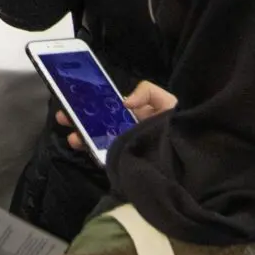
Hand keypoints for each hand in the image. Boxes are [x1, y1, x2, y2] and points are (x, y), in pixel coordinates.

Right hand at [57, 80, 175, 152]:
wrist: (190, 160)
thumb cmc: (180, 125)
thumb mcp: (166, 101)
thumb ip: (147, 91)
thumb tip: (124, 101)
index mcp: (134, 114)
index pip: (108, 107)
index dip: (91, 102)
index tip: (75, 97)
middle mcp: (125, 130)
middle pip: (97, 123)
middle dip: (79, 119)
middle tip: (64, 115)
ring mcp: (124, 148)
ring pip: (97, 140)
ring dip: (82, 136)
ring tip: (73, 136)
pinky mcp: (124, 163)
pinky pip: (105, 157)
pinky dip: (93, 153)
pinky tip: (86, 148)